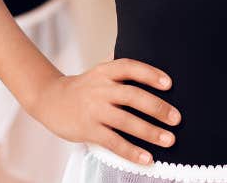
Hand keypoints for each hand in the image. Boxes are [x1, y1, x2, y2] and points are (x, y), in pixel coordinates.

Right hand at [27, 59, 180, 165]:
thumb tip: (156, 72)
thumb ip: (121, 72)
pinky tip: (147, 158)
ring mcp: (93, 109)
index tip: (169, 84)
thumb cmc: (83, 88)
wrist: (50, 99)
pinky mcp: (87, 129)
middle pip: (132, 96)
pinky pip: (113, 141)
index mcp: (105, 72)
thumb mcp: (99, 73)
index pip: (130, 67)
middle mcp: (100, 88)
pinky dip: (131, 151)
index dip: (150, 74)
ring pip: (125, 121)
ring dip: (150, 132)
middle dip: (157, 107)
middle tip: (177, 118)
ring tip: (169, 140)